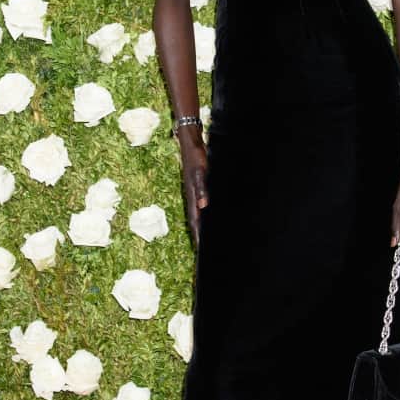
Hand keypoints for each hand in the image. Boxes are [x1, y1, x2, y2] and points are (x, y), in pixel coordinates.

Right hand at [178, 130, 208, 247]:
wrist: (191, 144)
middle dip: (199, 240)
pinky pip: (203, 210)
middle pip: (197, 225)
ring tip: (205, 245)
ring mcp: (196, 196)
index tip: (202, 254)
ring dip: (202, 231)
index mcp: (193, 199)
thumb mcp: (200, 172)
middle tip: (203, 255)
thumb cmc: (197, 157)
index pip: (196, 225)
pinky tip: (208, 221)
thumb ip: (202, 188)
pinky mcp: (200, 191)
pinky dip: (205, 219)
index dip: (199, 239)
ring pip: (200, 219)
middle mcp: (194, 200)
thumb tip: (203, 206)